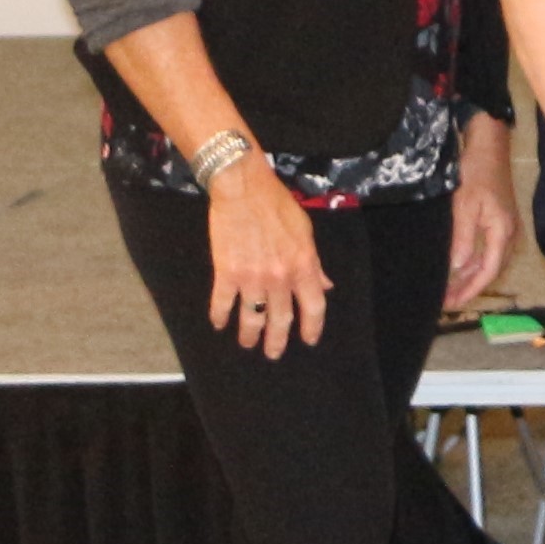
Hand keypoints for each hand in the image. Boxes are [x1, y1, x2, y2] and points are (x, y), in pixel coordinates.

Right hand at [206, 165, 328, 357]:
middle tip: (273, 353)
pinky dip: (220, 316)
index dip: (312, 327)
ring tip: (247, 343)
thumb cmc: (277, 206)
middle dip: (277, 340)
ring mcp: (252, 277)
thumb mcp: (306, 232)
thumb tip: (324, 285)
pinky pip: (223, 303)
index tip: (309, 340)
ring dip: (249, 334)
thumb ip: (315, 263)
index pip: (314, 306)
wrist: (243, 190)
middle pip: (282, 318)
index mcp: (304, 265)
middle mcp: (280, 276)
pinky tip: (219, 324)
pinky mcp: (226, 272)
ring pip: (253, 317)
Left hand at [445, 115, 522, 308]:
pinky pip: (489, 249)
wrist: (490, 145)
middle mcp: (509, 233)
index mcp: (502, 232)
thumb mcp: (464, 206)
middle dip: (470, 287)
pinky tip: (461, 264)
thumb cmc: (476, 173)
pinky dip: (475, 261)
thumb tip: (458, 268)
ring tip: (451, 287)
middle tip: (446, 301)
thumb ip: (463, 238)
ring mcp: (507, 226)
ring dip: (472, 276)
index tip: (450, 303)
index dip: (469, 290)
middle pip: (491, 270)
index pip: (487, 271)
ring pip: (490, 260)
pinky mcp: (500, 219)